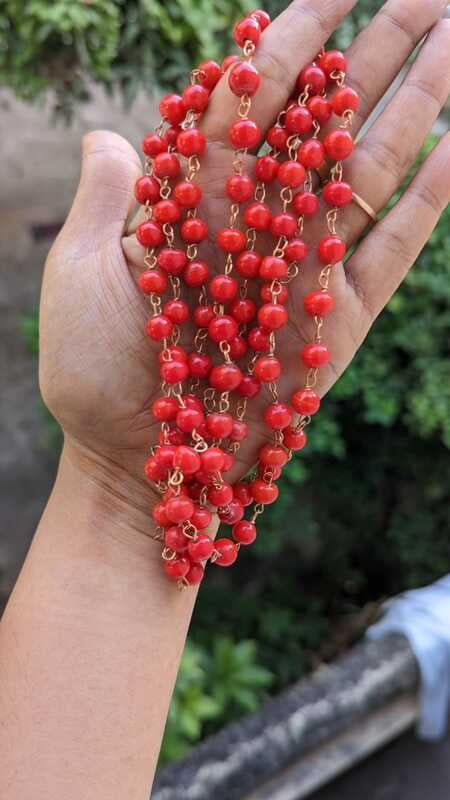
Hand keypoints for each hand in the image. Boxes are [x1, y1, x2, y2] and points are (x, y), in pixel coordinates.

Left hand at [40, 0, 449, 518]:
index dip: (296, 35)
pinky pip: (392, 251)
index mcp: (196, 200)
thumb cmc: (94, 374)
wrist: (140, 461)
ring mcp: (304, 267)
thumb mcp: (80, 278)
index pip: (253, 97)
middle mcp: (259, 222)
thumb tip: (112, 136)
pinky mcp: (339, 320)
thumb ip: (107, 203)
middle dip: (377, 49)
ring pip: (370, 170)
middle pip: (326, 119)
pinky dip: (428, 202)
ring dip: (417, 103)